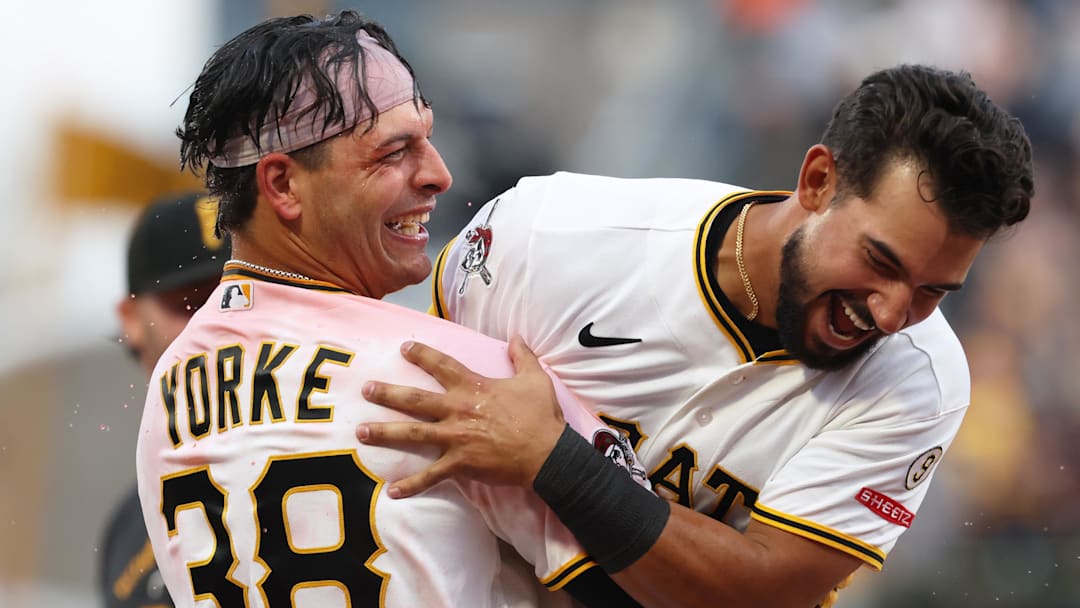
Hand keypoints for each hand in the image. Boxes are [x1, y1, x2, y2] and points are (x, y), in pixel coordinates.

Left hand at [357, 336, 566, 497]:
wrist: (547, 454)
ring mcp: (456, 438)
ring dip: (385, 432)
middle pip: (415, 399)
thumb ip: (522, 355)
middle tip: (366, 390)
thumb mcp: (535, 379)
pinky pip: (431, 476)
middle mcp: (458, 410)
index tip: (403, 348)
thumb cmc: (540, 416)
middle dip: (388, 393)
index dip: (422, 354)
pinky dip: (411, 484)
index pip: (442, 366)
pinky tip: (391, 490)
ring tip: (361, 432)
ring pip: (413, 434)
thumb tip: (516, 335)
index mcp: (473, 387)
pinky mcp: (460, 464)